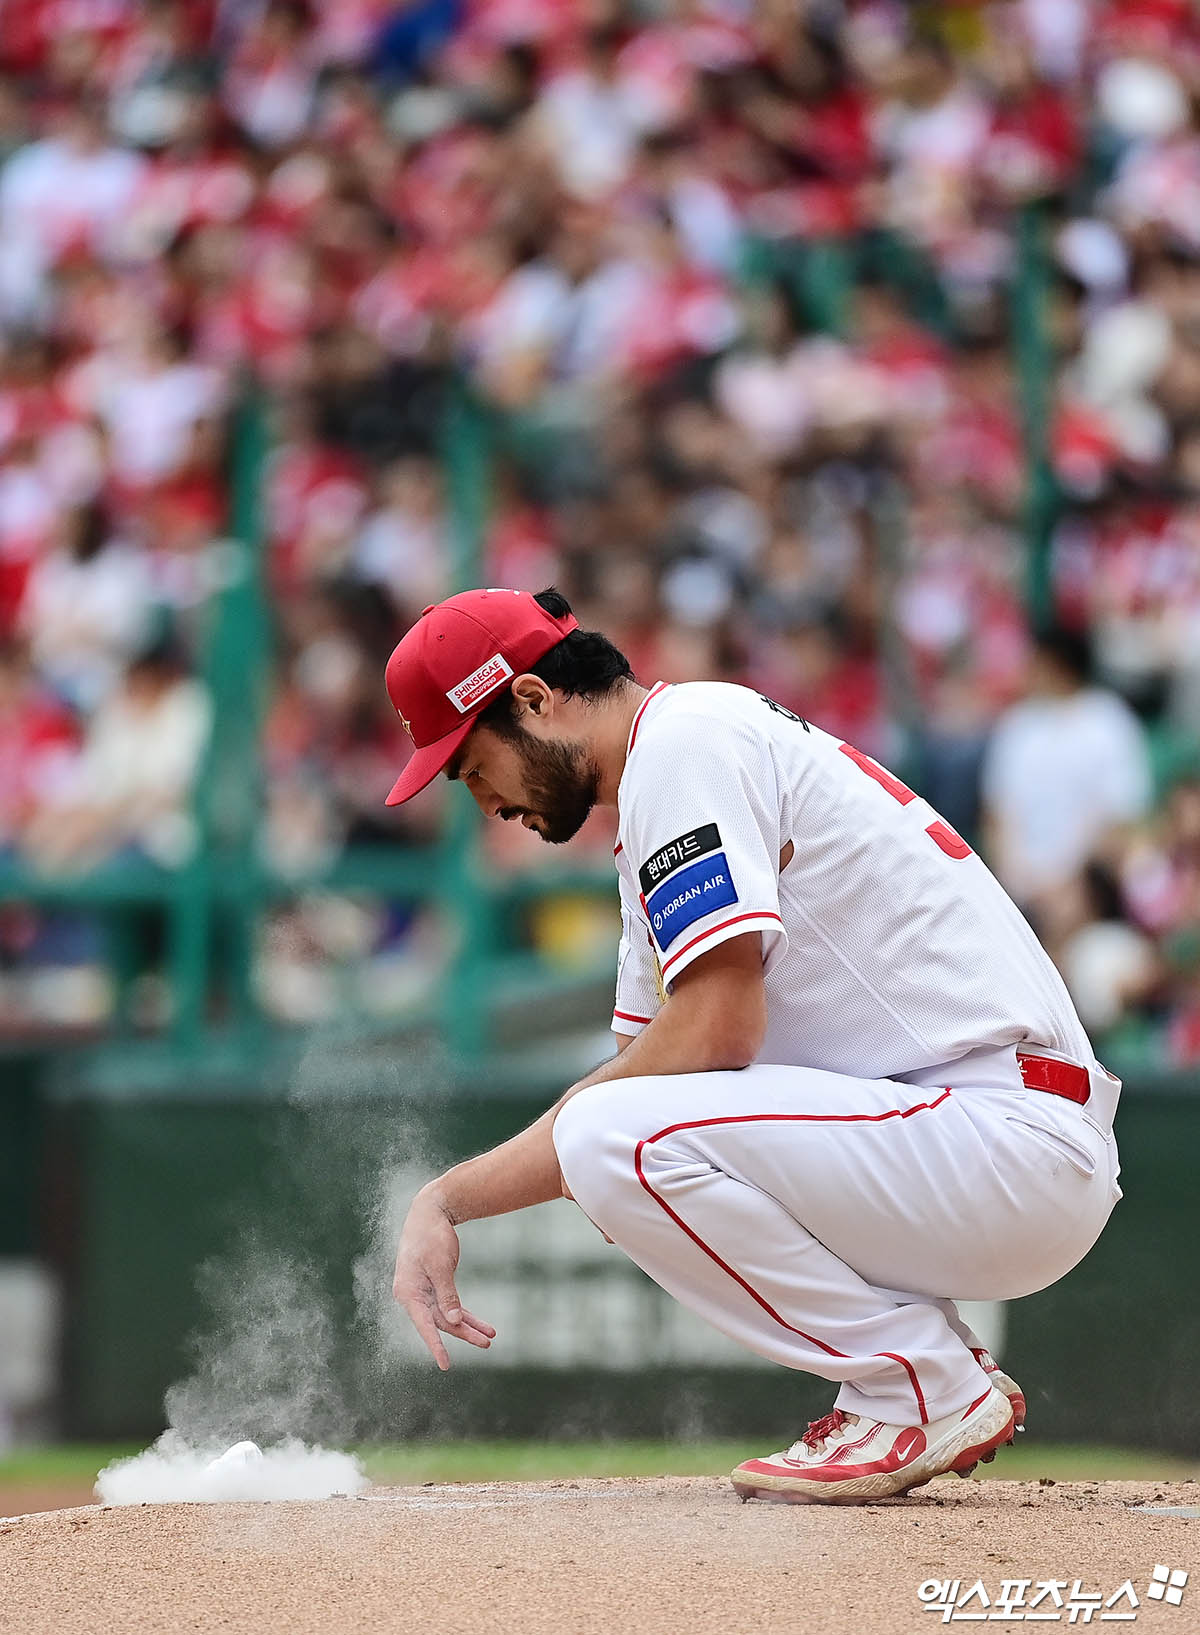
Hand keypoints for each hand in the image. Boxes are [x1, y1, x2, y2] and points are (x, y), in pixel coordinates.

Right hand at [392, 1187, 496, 1369]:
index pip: (424, 1324)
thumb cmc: (431, 1236)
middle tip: (487, 1343)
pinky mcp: (436, 1287)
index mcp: (408, 1292)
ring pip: (448, 1316)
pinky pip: (452, 1306)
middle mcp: (414, 1296)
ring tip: (491, 1337)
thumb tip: (454, 1322)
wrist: (430, 1211)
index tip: (445, 1364)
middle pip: (441, 1321)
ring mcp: (424, 1292)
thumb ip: (446, 1294)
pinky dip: (467, 1315)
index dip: (435, 1345)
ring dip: (469, 1326)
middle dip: (464, 1333)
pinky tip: (483, 1326)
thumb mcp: (440, 1265)